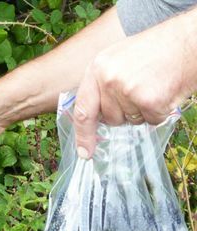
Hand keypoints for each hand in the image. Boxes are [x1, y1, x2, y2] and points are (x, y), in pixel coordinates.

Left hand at [73, 19, 196, 158]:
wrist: (187, 40)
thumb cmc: (154, 50)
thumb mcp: (116, 59)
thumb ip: (102, 84)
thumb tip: (95, 116)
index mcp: (96, 68)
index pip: (82, 108)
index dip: (83, 134)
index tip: (85, 153)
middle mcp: (107, 79)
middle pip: (110, 119)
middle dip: (125, 113)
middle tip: (140, 89)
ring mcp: (126, 89)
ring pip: (131, 121)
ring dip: (144, 111)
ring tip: (153, 85)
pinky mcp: (148, 99)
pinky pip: (151, 121)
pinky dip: (160, 111)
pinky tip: (164, 90)